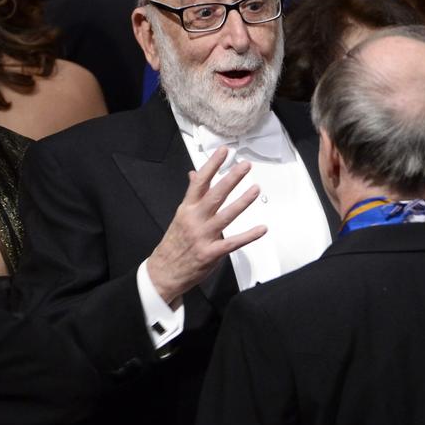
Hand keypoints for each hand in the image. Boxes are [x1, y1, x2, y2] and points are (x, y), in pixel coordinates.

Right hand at [148, 147, 266, 302]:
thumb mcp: (181, 215)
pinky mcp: (211, 253)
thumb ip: (193, 196)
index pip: (199, 182)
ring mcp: (203, 236)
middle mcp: (194, 220)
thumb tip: (195, 174)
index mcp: (187, 209)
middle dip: (231, 179)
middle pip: (214, 195)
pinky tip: (261, 229)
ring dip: (242, 202)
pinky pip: (232, 243)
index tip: (223, 152)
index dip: (212, 165)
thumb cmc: (174, 243)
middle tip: (244, 166)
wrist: (163, 272)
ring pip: (225, 216)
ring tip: (255, 189)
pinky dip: (248, 236)